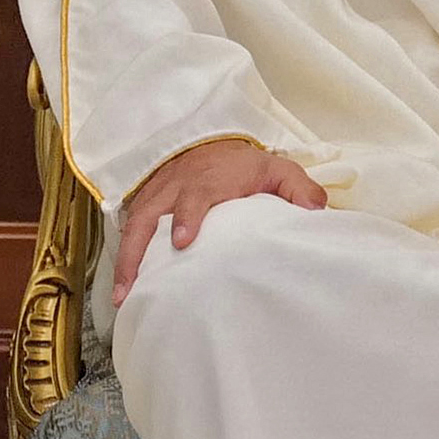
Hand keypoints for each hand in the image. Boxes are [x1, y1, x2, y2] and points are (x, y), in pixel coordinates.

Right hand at [114, 138, 325, 302]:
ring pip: (133, 228)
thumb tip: (315, 211)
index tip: (182, 241)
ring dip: (125, 261)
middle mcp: (175, 188)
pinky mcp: (143, 207)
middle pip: (149, 216)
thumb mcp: (275, 168)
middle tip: (134, 285)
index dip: (186, 217)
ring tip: (122, 296)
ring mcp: (155, 198)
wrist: (206, 143)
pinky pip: (127, 232)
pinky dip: (122, 258)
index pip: (195, 196)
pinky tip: (123, 287)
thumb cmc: (241, 165)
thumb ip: (297, 187)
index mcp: (208, 180)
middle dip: (139, 250)